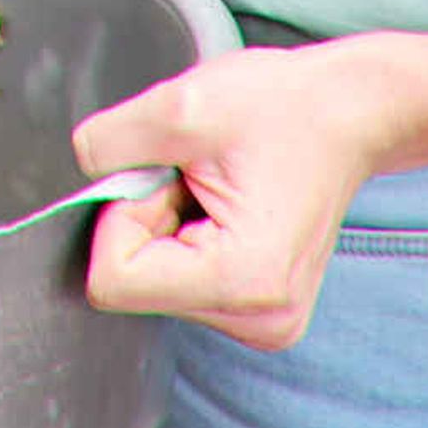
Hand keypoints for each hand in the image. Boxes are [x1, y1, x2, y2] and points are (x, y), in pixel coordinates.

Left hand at [66, 41, 411, 347]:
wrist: (350, 112)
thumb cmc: (284, 106)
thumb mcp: (180, 105)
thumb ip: (109, 144)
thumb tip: (77, 177)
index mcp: (244, 282)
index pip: (114, 280)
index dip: (123, 216)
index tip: (167, 177)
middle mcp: (259, 320)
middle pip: (133, 285)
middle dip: (148, 221)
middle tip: (200, 178)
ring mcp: (262, 322)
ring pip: (152, 283)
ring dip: (167, 227)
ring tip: (218, 189)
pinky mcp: (257, 309)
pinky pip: (178, 281)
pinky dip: (184, 238)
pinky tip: (225, 207)